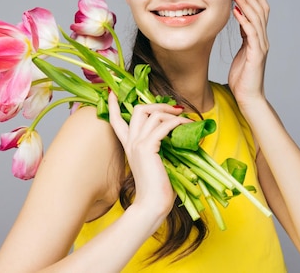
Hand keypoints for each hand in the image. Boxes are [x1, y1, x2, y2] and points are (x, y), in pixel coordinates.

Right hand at [107, 92, 186, 219]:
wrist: (152, 206)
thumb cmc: (158, 189)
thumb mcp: (158, 163)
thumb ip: (161, 148)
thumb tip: (182, 136)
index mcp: (129, 146)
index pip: (115, 120)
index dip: (113, 105)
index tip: (112, 93)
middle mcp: (131, 142)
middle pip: (138, 110)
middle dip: (158, 103)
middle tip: (175, 108)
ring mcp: (137, 144)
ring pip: (152, 114)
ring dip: (172, 113)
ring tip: (186, 120)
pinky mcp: (147, 148)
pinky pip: (163, 126)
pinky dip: (177, 123)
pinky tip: (186, 127)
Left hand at [228, 0, 269, 106]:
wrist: (249, 97)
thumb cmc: (243, 77)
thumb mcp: (242, 52)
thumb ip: (244, 36)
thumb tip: (240, 20)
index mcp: (258, 37)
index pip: (259, 10)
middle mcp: (262, 38)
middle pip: (260, 9)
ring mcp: (261, 45)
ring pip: (256, 18)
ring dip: (245, 1)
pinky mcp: (256, 54)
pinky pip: (250, 32)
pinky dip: (243, 19)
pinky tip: (236, 9)